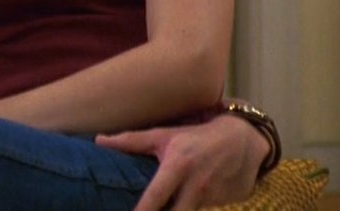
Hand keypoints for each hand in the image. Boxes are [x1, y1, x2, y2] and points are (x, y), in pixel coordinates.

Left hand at [96, 114, 267, 210]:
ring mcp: (209, 198)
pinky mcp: (220, 205)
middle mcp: (194, 186)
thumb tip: (98, 141)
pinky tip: (174, 207)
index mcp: (177, 166)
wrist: (242, 141)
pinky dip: (183, 210)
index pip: (154, 198)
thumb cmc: (195, 137)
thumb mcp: (165, 135)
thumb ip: (132, 141)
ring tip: (156, 208)